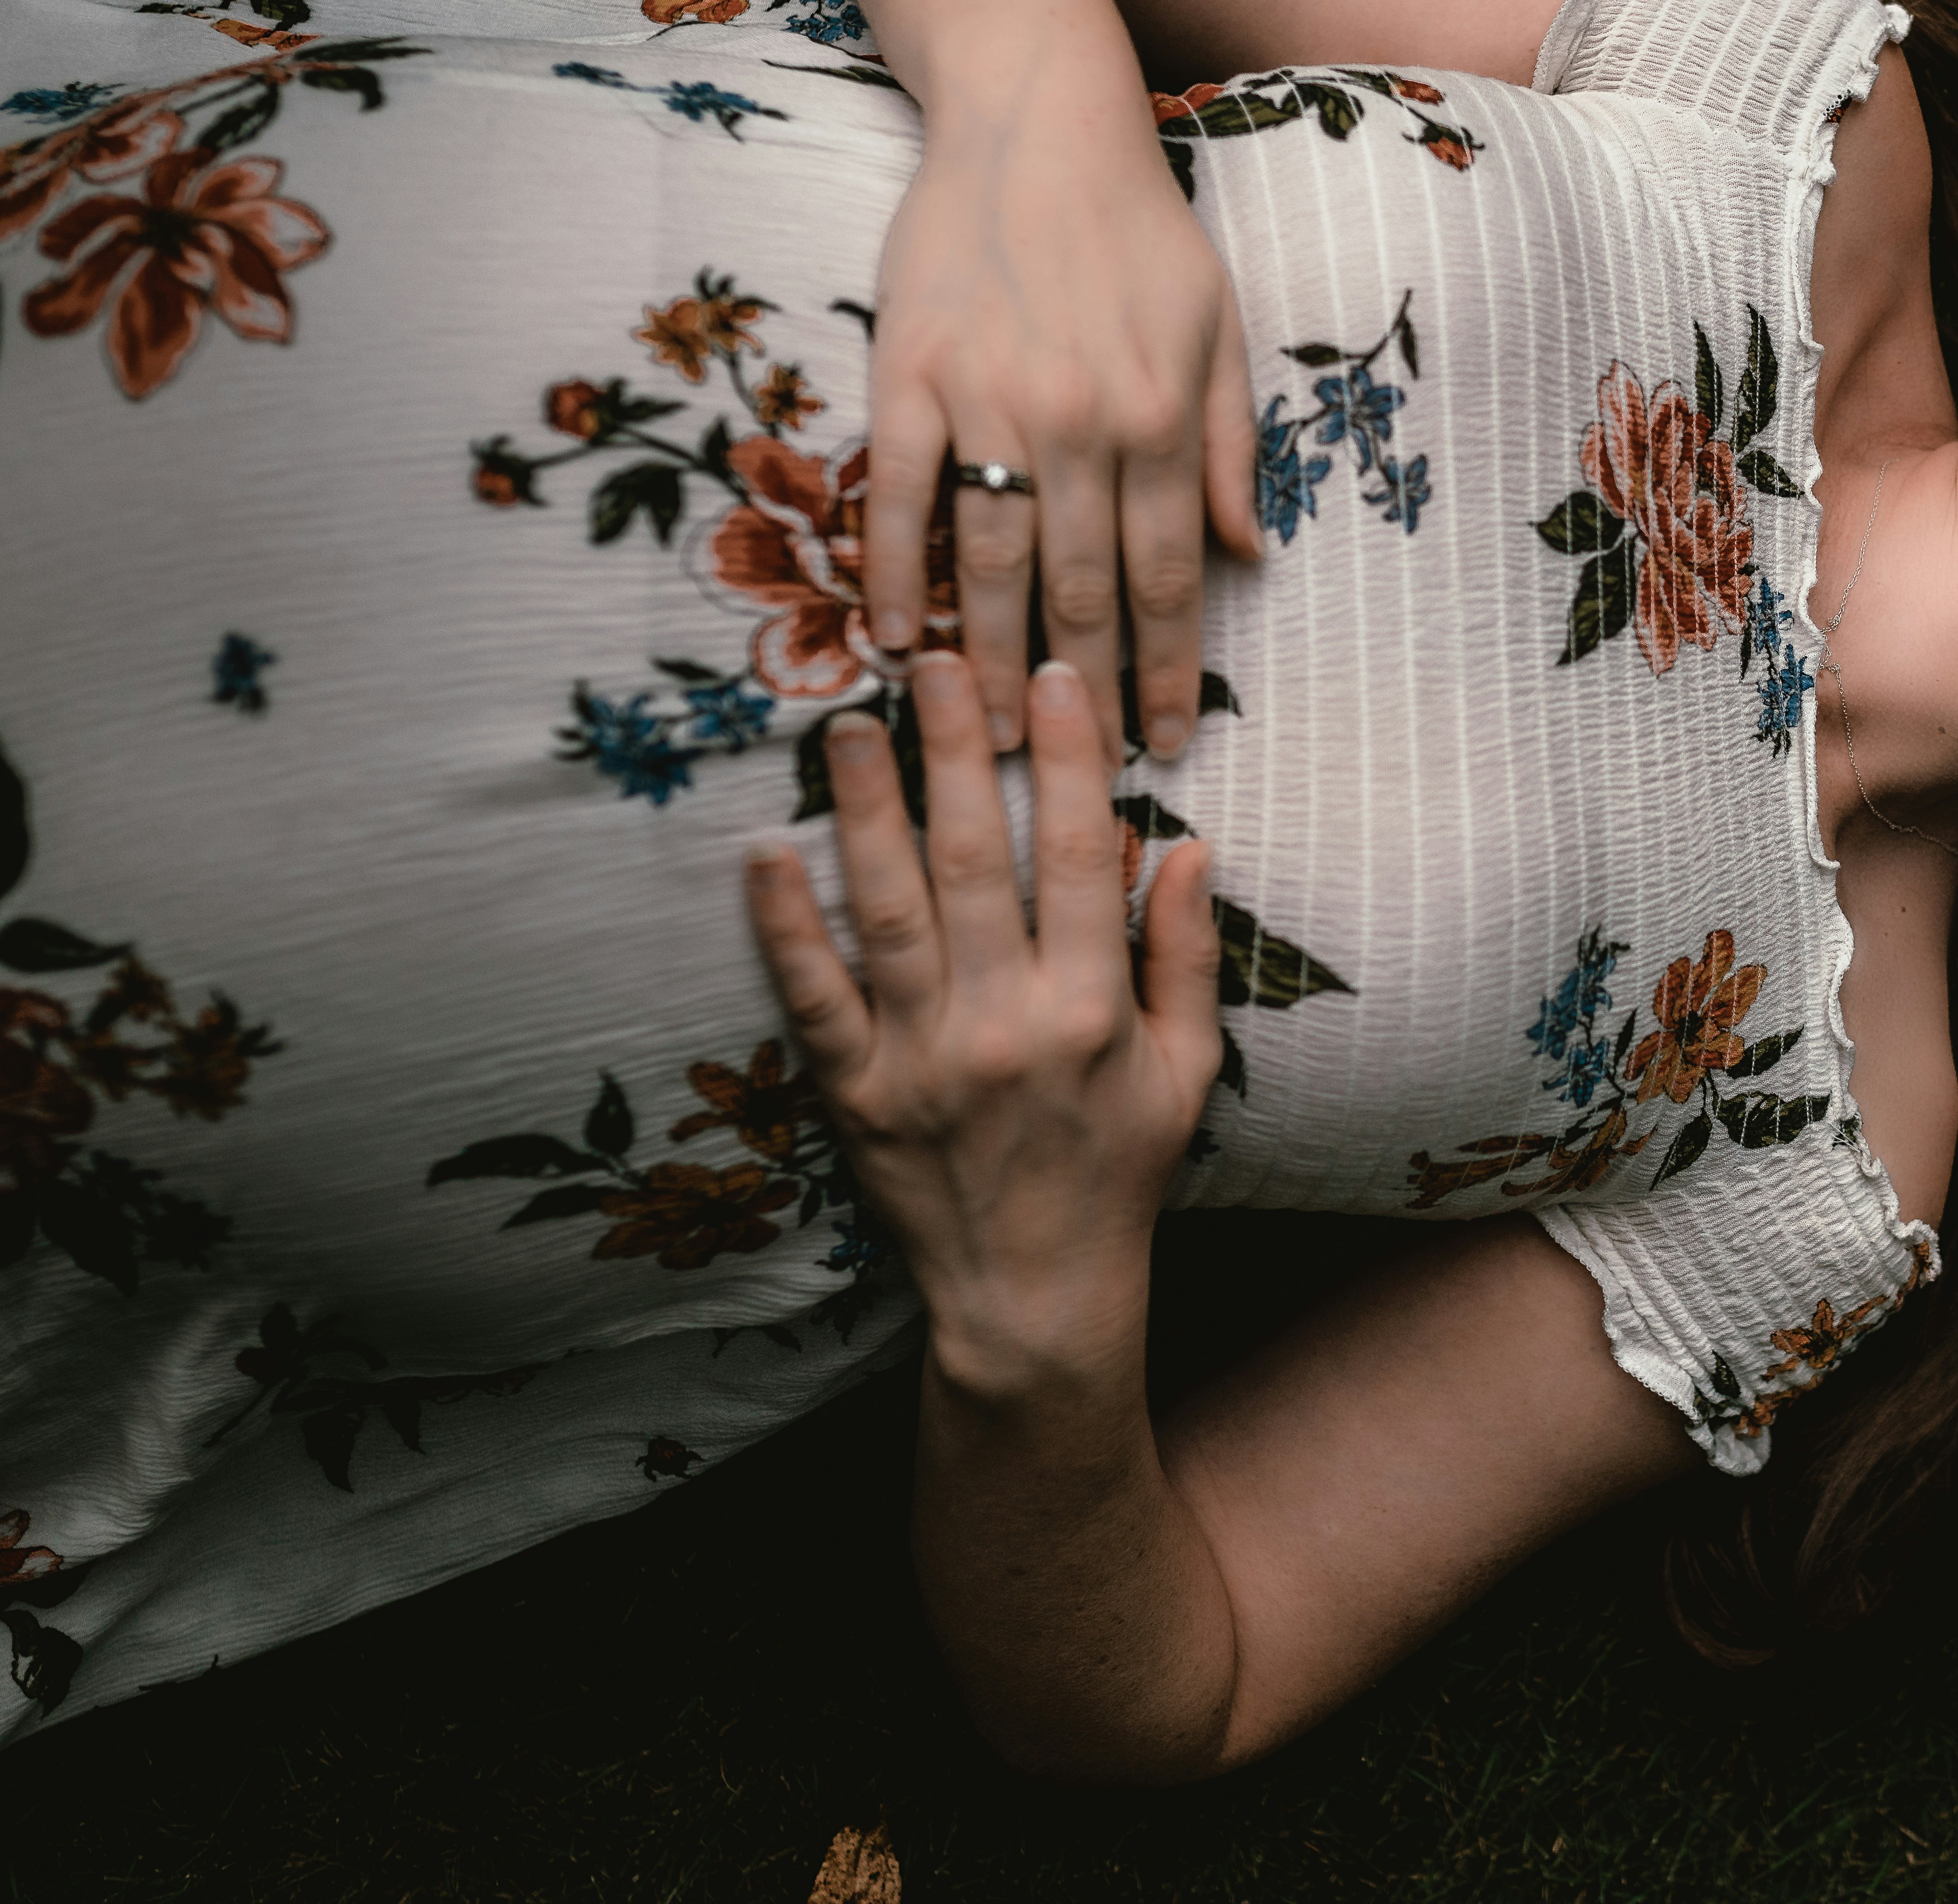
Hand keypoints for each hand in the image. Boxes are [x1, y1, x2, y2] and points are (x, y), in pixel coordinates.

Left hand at [747, 651, 1226, 1394]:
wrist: (1038, 1296)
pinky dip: (785, 926)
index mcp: (1093, 1010)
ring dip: (865, 808)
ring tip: (845, 725)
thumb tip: (1190, 845)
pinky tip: (767, 852)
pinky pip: (814, 996)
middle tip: (931, 661)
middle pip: (973, 858)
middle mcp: (1007, 1023)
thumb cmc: (1121, 1175)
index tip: (1051, 676)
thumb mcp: (1189, 1072)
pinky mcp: (858, 1095)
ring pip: (888, 908)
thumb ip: (1190, 958)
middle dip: (953, 749)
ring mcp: (925, 1058)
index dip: (1066, 757)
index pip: (1080, 853)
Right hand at [861, 124, 1260, 755]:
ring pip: (992, 559)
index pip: (1169, 577)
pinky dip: (897, 574)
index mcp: (1162, 416)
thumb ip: (1232, 446)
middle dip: (1084, 692)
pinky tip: (898, 644)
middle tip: (1078, 773)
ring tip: (995, 737)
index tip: (1168, 742)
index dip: (1168, 670)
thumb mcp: (1218, 328)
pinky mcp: (913, 374)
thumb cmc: (1138, 228)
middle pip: (1081, 589)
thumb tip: (1249, 556)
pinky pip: (904, 495)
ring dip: (992, 659)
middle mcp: (1081, 420)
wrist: (1037, 121)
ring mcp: (991, 399)